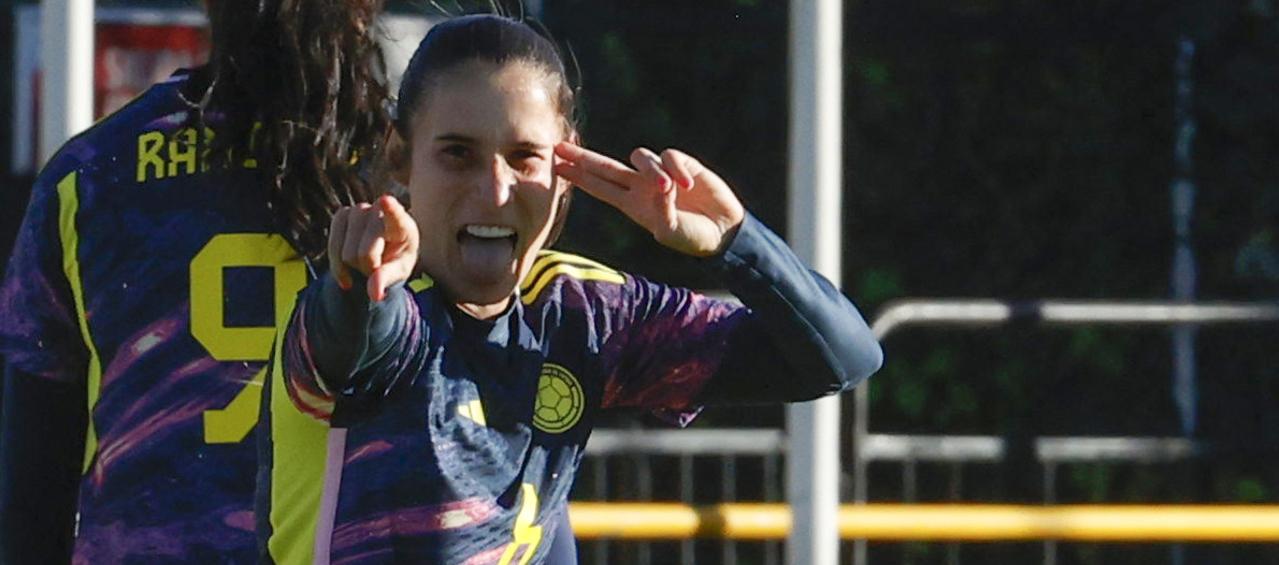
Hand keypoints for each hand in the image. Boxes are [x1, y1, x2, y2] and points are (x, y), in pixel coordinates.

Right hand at [328, 195, 419, 300]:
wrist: (383, 251)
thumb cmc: (397, 259)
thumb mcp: (399, 271)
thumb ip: (387, 279)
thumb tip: (374, 294)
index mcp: (402, 224)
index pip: (395, 216)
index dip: (390, 209)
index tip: (385, 201)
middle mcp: (379, 211)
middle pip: (364, 253)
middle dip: (367, 268)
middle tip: (376, 268)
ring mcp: (359, 210)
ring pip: (346, 252)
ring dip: (353, 266)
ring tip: (366, 263)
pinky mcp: (342, 214)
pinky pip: (332, 247)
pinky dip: (338, 264)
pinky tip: (347, 268)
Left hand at [553, 142, 744, 256]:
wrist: (722, 231)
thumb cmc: (693, 238)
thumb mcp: (671, 231)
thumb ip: (661, 210)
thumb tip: (659, 185)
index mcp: (632, 205)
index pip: (599, 187)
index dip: (579, 177)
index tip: (557, 167)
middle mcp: (641, 186)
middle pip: (606, 166)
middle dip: (583, 157)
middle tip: (558, 147)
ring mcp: (660, 173)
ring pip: (640, 156)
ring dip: (652, 171)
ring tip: (670, 189)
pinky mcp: (681, 163)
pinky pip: (669, 156)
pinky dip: (677, 169)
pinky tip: (689, 186)